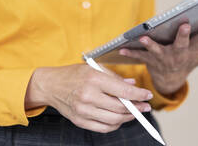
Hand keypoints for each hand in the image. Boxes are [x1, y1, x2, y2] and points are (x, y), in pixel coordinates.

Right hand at [25, 64, 152, 132]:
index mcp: (94, 79)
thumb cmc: (73, 74)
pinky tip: (120, 119)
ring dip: (128, 118)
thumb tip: (132, 85)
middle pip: (120, 108)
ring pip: (114, 120)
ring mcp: (83, 110)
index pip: (123, 91)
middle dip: (137, 108)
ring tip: (134, 113)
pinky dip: (115, 125)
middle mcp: (88, 96)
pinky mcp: (80, 121)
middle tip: (145, 106)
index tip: (147, 96)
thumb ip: (115, 77)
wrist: (50, 85)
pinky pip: (103, 128)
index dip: (139, 95)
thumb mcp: (94, 68)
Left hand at [119, 21, 197, 94]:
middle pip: (181, 44)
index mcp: (190, 51)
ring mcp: (163, 58)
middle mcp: (178, 54)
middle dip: (183, 35)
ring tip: (143, 38)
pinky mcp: (150, 60)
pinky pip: (139, 56)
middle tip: (184, 25)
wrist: (169, 81)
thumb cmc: (186, 63)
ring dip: (150, 44)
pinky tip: (121, 49)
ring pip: (157, 50)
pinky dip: (130, 53)